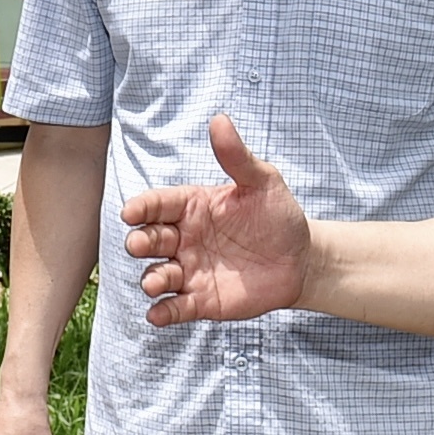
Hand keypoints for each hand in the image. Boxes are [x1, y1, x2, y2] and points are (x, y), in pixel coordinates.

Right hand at [121, 115, 310, 325]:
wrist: (302, 259)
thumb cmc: (278, 215)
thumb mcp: (263, 182)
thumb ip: (237, 157)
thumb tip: (219, 120)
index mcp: (192, 207)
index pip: (158, 204)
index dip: (141, 208)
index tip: (131, 212)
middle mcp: (184, 238)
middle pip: (150, 240)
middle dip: (140, 242)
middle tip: (140, 244)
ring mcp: (191, 271)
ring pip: (159, 275)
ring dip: (152, 279)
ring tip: (156, 283)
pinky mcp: (202, 300)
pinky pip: (177, 308)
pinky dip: (163, 313)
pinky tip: (158, 314)